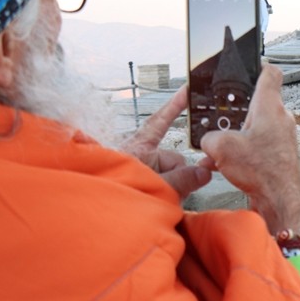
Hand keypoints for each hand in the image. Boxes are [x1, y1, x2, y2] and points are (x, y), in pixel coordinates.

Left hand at [119, 85, 210, 199]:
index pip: (161, 120)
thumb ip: (181, 179)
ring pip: (173, 175)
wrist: (96, 211)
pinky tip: (165, 204)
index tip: (187, 89)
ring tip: (162, 201)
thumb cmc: (113, 190)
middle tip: (177, 190)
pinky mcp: (144, 186)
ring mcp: (143, 173)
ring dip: (174, 189)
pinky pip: (167, 187)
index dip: (175, 104)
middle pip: (175, 159)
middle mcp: (141, 157)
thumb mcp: (154, 184)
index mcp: (139, 147)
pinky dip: (169, 195)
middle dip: (181, 175)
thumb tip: (203, 172)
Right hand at [201, 65, 299, 234]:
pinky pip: (257, 145)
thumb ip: (208, 138)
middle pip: (257, 103)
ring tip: (217, 148)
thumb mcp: (221, 148)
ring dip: (236, 135)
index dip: (258, 66)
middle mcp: (280, 118)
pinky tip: (222, 165)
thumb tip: (208, 141)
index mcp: (269, 106)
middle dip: (236, 110)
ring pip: (254, 127)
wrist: (279, 200)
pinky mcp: (279, 154)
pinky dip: (242, 151)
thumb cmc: (261, 171)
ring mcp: (282, 137)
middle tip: (220, 116)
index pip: (270, 73)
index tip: (248, 66)